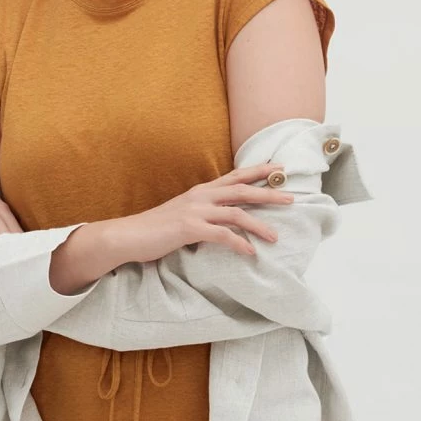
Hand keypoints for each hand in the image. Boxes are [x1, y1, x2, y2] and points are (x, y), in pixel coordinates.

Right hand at [110, 162, 298, 263]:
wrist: (128, 236)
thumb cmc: (155, 229)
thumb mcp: (183, 214)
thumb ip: (203, 214)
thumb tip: (223, 222)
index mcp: (200, 191)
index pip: (235, 177)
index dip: (258, 171)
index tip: (279, 168)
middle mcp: (200, 196)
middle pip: (242, 190)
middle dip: (268, 193)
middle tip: (292, 198)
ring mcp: (195, 211)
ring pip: (236, 213)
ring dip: (259, 225)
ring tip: (275, 237)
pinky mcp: (189, 229)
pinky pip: (222, 235)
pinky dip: (238, 244)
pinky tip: (250, 253)